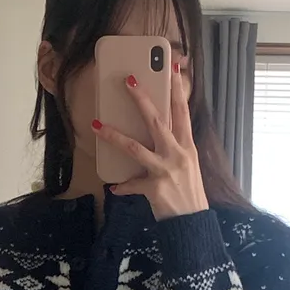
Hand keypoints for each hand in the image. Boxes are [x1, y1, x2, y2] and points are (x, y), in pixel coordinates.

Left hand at [91, 64, 208, 220]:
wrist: (193, 222)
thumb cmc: (189, 192)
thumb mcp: (188, 165)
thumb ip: (175, 148)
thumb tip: (159, 133)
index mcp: (187, 146)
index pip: (182, 111)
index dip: (178, 88)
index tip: (173, 67)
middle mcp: (177, 154)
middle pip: (156, 120)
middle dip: (141, 98)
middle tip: (127, 79)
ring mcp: (165, 170)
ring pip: (135, 147)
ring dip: (114, 135)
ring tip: (97, 125)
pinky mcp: (154, 188)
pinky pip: (131, 185)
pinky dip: (122, 187)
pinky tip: (114, 188)